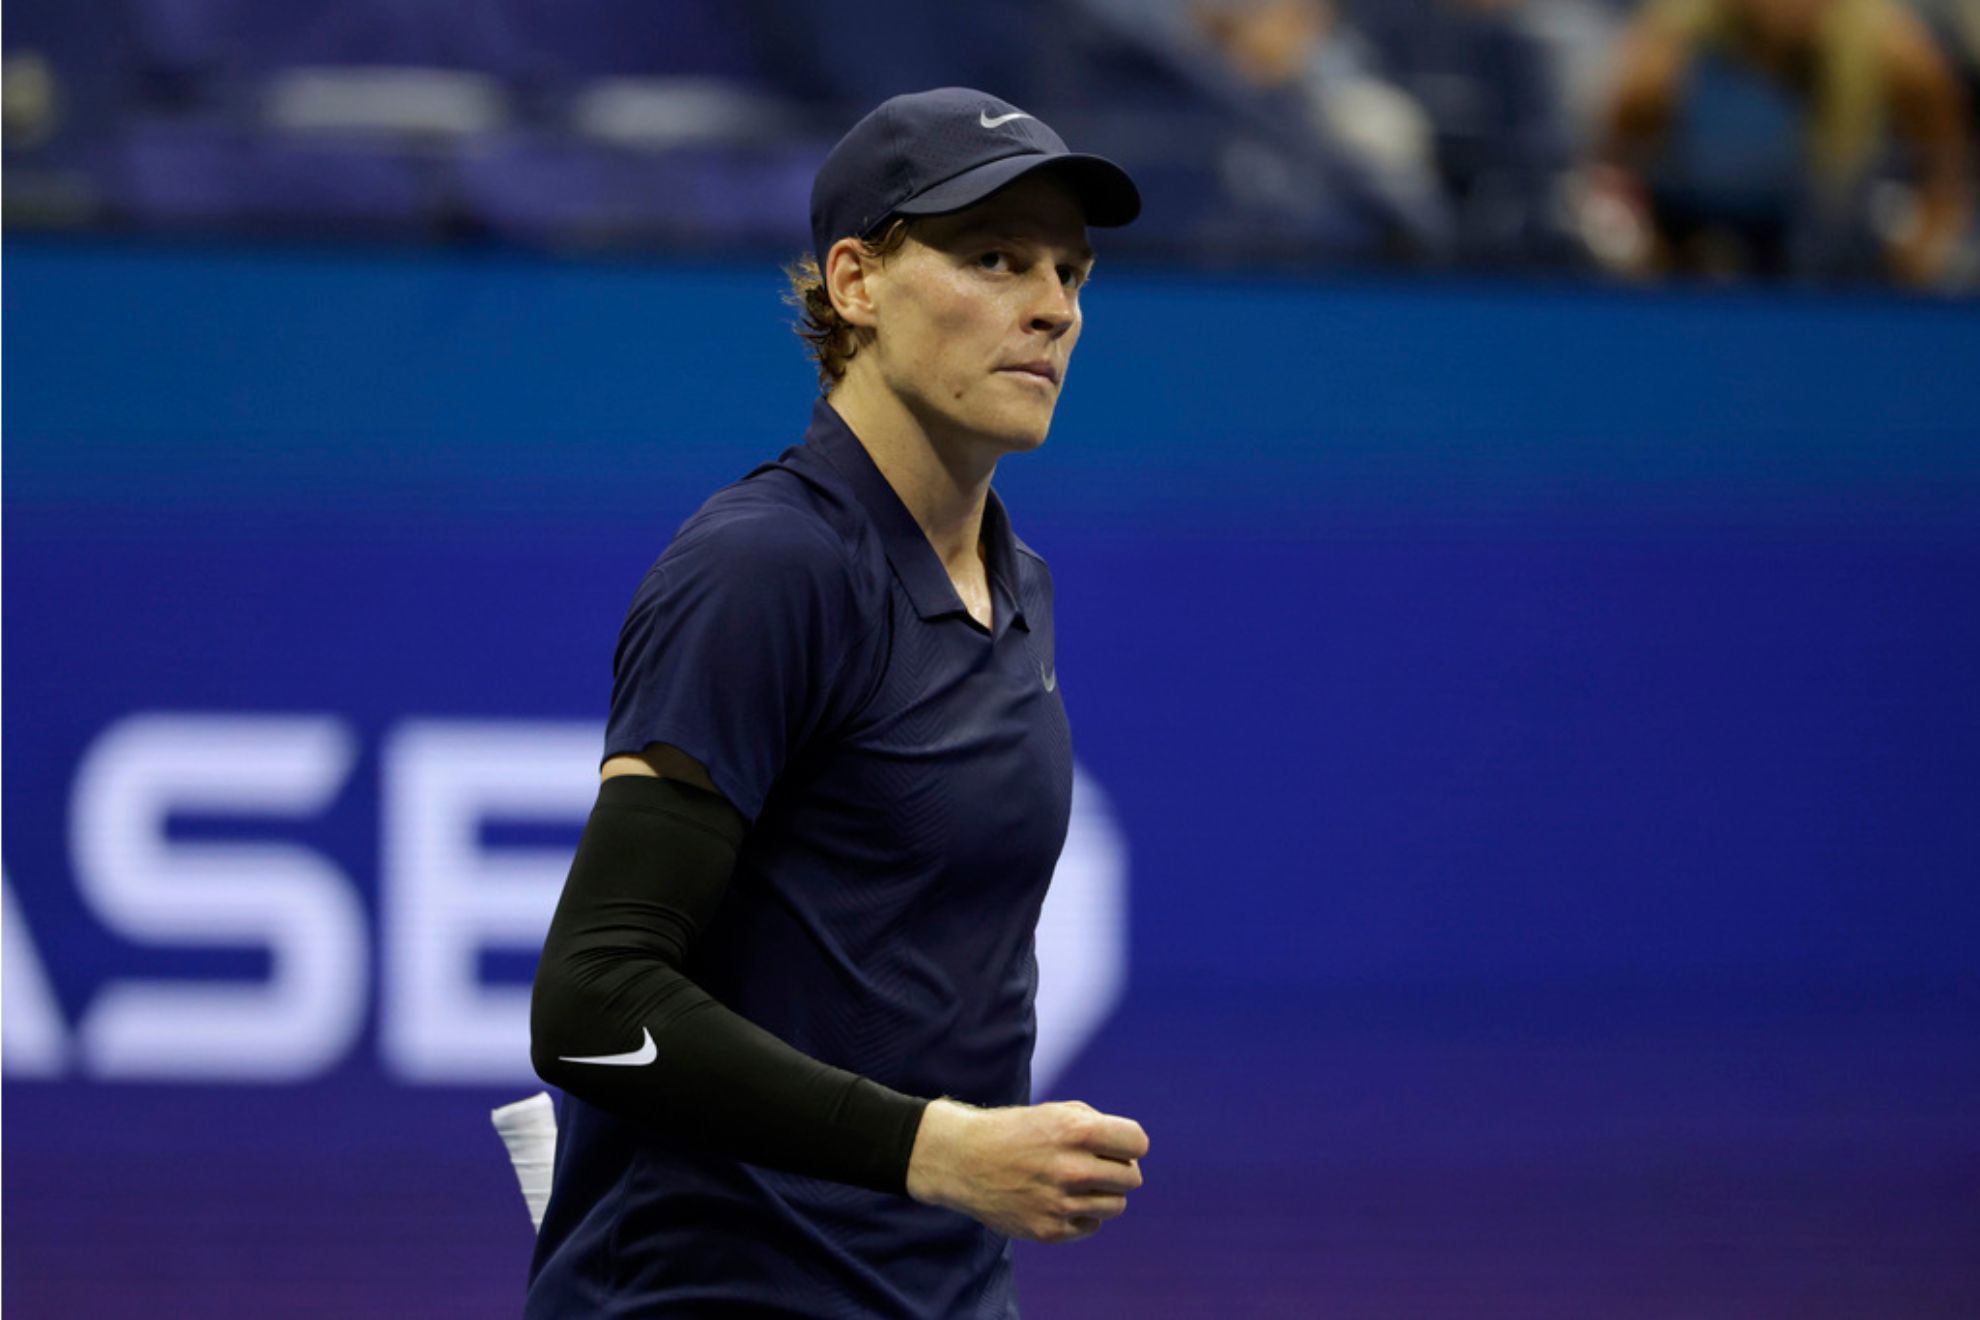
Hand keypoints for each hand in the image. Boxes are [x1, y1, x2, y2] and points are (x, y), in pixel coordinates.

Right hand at [904, 1097, 1147, 1243]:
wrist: (965, 1160)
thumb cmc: (1018, 1131)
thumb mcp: (1057, 1112)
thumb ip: (1100, 1126)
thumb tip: (1134, 1153)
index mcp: (1075, 1131)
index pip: (1138, 1142)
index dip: (1130, 1144)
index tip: (1116, 1145)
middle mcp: (1070, 1168)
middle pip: (1132, 1178)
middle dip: (1119, 1169)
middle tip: (1096, 1165)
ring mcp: (1060, 1203)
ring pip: (1116, 1205)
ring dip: (1103, 1193)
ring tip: (1077, 1183)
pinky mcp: (1049, 1231)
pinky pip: (1092, 1225)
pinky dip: (1082, 1213)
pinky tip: (1059, 1200)